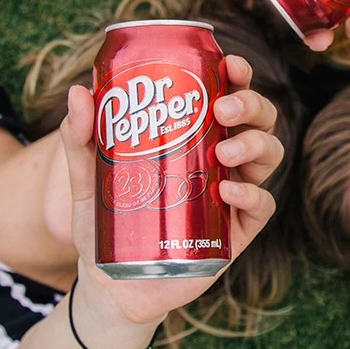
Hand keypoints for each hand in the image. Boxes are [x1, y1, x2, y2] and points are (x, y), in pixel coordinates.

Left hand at [59, 54, 282, 326]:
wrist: (109, 284)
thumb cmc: (106, 222)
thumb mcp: (87, 177)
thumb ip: (81, 137)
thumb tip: (80, 92)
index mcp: (197, 136)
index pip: (229, 94)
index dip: (238, 75)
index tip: (230, 64)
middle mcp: (223, 159)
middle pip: (258, 120)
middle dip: (251, 104)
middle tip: (223, 108)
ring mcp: (234, 194)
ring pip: (269, 155)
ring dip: (254, 144)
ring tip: (225, 152)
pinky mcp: (237, 232)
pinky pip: (261, 205)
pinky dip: (252, 193)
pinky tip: (229, 192)